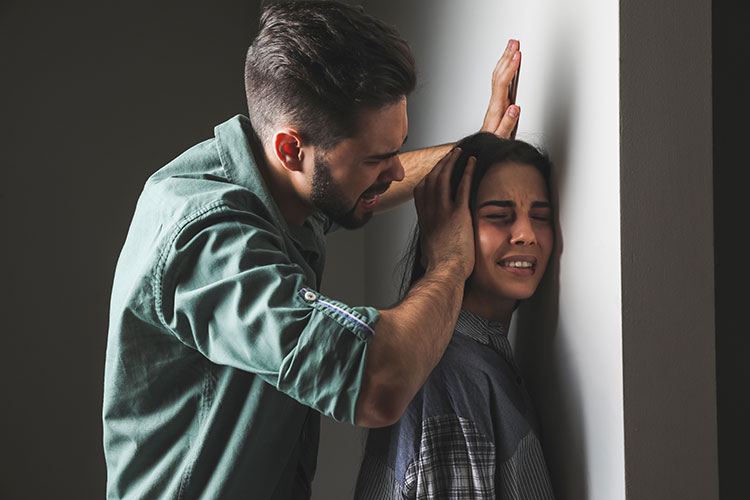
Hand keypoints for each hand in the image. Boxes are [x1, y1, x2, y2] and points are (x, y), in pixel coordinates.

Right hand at [413, 148, 475, 279]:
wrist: (444, 272)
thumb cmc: (439, 268)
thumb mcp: (428, 255)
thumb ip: (428, 250)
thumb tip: (426, 258)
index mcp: (424, 220)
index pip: (421, 190)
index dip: (429, 177)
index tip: (437, 170)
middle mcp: (430, 212)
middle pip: (431, 179)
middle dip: (441, 164)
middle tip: (451, 155)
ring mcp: (443, 212)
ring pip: (443, 178)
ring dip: (452, 162)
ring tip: (459, 153)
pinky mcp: (458, 214)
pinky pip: (462, 187)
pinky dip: (467, 172)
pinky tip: (472, 163)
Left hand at [481, 39, 521, 138]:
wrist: (484, 145)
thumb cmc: (493, 142)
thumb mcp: (501, 137)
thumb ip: (507, 123)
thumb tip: (514, 108)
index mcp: (497, 108)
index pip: (502, 83)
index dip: (510, 68)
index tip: (517, 55)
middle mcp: (495, 101)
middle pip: (499, 75)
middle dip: (507, 57)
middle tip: (513, 43)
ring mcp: (496, 100)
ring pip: (498, 75)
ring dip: (504, 59)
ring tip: (511, 46)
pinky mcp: (499, 101)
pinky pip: (500, 80)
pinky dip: (505, 68)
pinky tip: (508, 62)